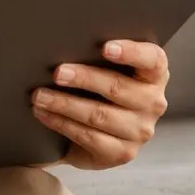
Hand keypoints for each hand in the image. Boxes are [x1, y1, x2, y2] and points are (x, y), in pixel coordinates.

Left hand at [31, 39, 168, 169]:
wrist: (98, 129)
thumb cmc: (99, 87)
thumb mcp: (106, 68)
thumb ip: (97, 55)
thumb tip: (65, 41)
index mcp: (155, 74)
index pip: (152, 59)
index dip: (131, 52)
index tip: (105, 47)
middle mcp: (153, 103)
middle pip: (117, 87)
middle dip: (84, 78)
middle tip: (57, 73)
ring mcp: (141, 131)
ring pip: (99, 115)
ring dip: (65, 104)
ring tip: (40, 96)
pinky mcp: (123, 153)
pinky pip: (89, 137)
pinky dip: (61, 123)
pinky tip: (44, 114)